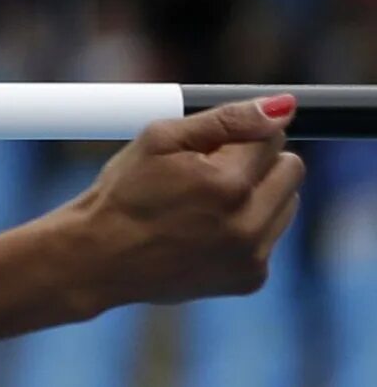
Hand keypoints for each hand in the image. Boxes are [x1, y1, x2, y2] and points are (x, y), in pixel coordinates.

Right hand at [69, 96, 304, 306]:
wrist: (96, 261)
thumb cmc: (122, 195)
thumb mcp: (159, 140)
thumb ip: (226, 118)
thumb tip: (282, 107)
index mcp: (227, 183)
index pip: (272, 137)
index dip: (238, 138)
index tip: (208, 151)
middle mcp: (247, 223)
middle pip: (291, 170)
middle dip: (258, 165)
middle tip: (212, 176)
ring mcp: (251, 256)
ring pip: (286, 204)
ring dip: (256, 198)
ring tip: (206, 208)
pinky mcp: (250, 279)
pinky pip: (269, 238)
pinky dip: (246, 231)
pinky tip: (206, 235)